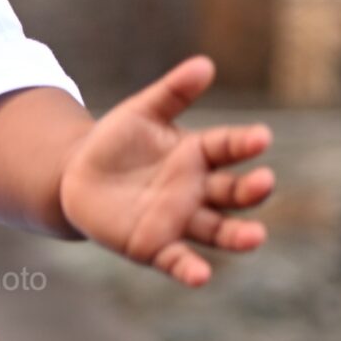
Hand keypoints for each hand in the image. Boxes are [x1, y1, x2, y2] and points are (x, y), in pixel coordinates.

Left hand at [57, 56, 273, 286]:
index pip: (229, 147)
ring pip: (217, 230)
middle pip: (232, 192)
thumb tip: (205, 64)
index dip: (245, 143)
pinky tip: (202, 276)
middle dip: (251, 189)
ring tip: (256, 237)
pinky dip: (190, 269)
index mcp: (198, 154)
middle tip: (265, 182)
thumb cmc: (115, 142)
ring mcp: (178, 220)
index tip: (261, 137)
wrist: (76, 178)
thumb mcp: (141, 112)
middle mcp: (197, 190)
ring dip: (238, 235)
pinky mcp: (154, 246)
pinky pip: (177, 260)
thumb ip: (172, 92)